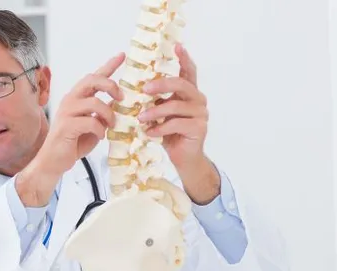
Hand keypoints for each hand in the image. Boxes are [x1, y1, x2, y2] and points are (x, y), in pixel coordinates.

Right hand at [18, 53, 124, 205]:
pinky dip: (100, 129)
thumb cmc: (72, 144)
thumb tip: (118, 103)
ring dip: (109, 114)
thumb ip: (102, 113)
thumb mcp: (93, 126)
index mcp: (76, 98)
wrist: (53, 162)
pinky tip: (100, 136)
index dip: (109, 65)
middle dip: (111, 85)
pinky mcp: (67, 126)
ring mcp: (67, 112)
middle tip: (121, 97)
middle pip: (92, 80)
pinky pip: (91, 121)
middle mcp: (70, 101)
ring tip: (112, 126)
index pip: (93, 77)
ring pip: (95, 102)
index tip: (122, 55)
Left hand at [138, 44, 218, 202]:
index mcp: (189, 93)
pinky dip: (160, 128)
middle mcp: (198, 99)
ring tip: (140, 118)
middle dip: (161, 85)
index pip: (188, 71)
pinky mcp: (199, 128)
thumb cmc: (170, 134)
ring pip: (176, 106)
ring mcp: (201, 114)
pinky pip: (176, 124)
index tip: (177, 45)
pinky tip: (149, 133)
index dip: (184, 58)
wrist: (184, 158)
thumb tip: (136, 89)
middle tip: (143, 89)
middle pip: (181, 84)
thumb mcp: (160, 114)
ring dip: (155, 112)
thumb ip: (155, 101)